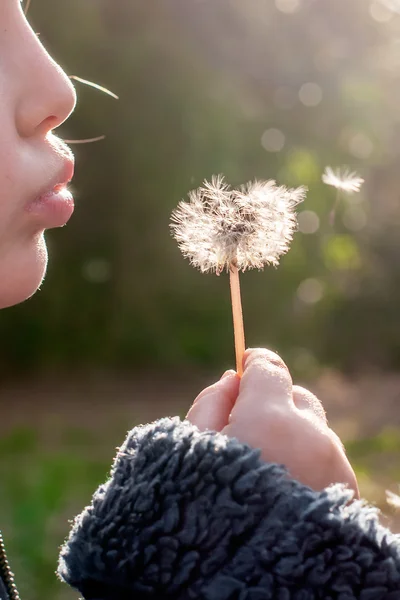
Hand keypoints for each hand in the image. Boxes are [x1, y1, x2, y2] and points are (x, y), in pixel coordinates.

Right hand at [186, 348, 358, 496]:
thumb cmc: (205, 512)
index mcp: (271, 419)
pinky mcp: (346, 492)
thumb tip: (231, 379)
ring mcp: (334, 466)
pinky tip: (283, 493)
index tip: (245, 365)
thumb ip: (210, 404)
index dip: (254, 363)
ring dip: (292, 437)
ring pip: (314, 432)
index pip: (270, 368)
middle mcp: (313, 437)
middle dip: (274, 404)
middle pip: (298, 397)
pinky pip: (325, 461)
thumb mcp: (191, 453)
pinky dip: (306, 464)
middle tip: (247, 431)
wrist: (249, 579)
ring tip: (263, 473)